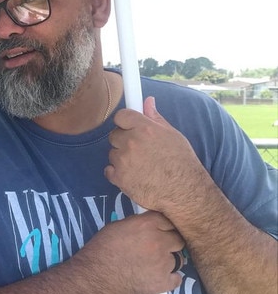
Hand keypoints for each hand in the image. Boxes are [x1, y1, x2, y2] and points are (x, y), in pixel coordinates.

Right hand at [75, 211, 184, 293]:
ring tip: (150, 266)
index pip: (168, 221)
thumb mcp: (116, 227)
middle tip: (156, 249)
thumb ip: (137, 224)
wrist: (96, 277)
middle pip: (178, 239)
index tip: (159, 232)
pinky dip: (168, 279)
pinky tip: (155, 278)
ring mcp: (164, 263)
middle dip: (169, 243)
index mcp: (147, 224)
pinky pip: (176, 279)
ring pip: (177, 260)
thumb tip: (146, 226)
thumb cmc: (101, 250)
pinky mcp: (164, 282)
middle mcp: (159, 241)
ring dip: (166, 262)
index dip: (164, 227)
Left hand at [104, 96, 208, 212]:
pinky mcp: (119, 178)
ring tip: (140, 166)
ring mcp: (123, 160)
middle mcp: (131, 142)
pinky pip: (109, 170)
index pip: (121, 116)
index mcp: (144, 128)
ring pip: (112, 153)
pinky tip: (133, 175)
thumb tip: (148, 101)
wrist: (184, 192)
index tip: (129, 127)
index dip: (125, 122)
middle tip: (139, 150)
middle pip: (114, 135)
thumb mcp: (173, 135)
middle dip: (124, 141)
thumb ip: (155, 118)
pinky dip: (117, 173)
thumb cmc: (182, 163)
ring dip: (121, 158)